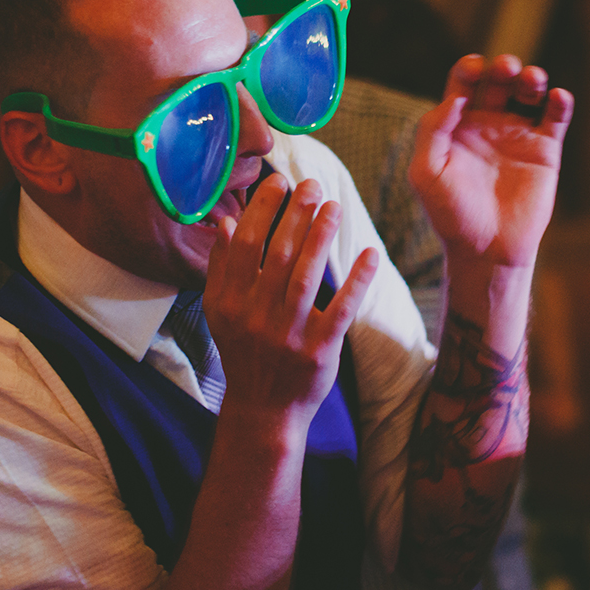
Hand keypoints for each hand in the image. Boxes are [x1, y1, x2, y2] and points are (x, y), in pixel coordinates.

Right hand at [204, 175, 377, 434]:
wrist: (264, 408)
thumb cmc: (244, 352)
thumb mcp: (219, 313)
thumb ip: (220, 268)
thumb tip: (224, 222)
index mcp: (229, 303)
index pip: (244, 246)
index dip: (262, 210)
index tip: (279, 181)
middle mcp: (256, 316)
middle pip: (278, 255)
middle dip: (297, 215)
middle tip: (313, 185)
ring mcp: (288, 334)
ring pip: (307, 276)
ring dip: (322, 237)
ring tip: (335, 207)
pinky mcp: (319, 350)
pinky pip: (341, 309)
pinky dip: (356, 280)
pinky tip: (369, 254)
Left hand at [409, 54, 573, 269]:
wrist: (486, 249)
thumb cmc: (450, 214)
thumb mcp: (426, 173)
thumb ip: (433, 131)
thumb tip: (455, 99)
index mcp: (457, 125)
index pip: (464, 83)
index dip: (469, 69)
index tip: (474, 68)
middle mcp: (488, 124)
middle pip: (498, 81)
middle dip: (503, 67)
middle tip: (506, 68)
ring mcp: (517, 135)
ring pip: (529, 92)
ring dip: (532, 78)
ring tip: (532, 80)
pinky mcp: (545, 151)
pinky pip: (556, 118)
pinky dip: (560, 102)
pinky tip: (557, 98)